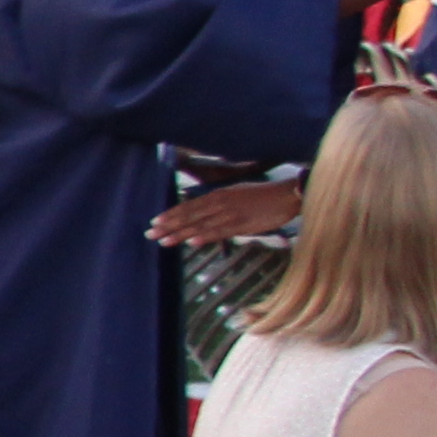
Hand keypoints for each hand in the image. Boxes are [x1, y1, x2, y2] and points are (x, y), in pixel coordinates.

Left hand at [146, 177, 302, 246]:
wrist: (287, 195)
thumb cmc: (262, 196)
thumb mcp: (236, 194)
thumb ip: (218, 204)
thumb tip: (203, 215)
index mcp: (218, 195)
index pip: (189, 206)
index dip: (171, 214)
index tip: (154, 222)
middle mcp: (220, 203)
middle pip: (189, 216)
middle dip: (168, 226)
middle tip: (149, 234)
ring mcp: (230, 214)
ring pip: (201, 225)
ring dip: (181, 234)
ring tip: (163, 241)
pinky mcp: (243, 225)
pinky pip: (221, 232)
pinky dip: (206, 236)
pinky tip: (192, 242)